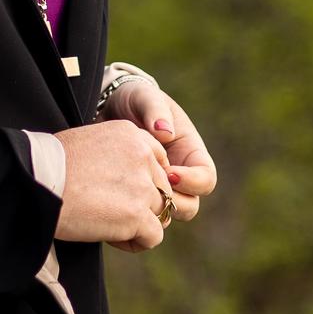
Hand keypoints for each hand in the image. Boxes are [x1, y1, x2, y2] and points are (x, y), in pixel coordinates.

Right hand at [51, 120, 174, 251]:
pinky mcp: (136, 214)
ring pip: (161, 212)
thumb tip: (123, 177)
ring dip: (139, 224)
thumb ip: (115, 154)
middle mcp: (142, 155)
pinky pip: (154, 236)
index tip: (122, 191)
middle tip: (111, 212)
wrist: (37, 183)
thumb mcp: (88, 142)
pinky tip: (113, 238)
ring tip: (109, 226)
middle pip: (161, 188)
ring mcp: (142, 185)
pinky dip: (136, 242)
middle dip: (143, 204)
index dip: (145, 180)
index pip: (158, 160)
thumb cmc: (51, 165)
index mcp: (130, 134)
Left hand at [108, 81, 216, 223]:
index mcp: (190, 152)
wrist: (106, 107)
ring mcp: (158, 187)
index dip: (193, 181)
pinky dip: (133, 215)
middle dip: (174, 203)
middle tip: (151, 190)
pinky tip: (117, 202)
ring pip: (166, 215)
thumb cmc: (134, 99)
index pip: (206, 178)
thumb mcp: (145, 97)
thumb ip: (155, 109)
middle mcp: (179, 174)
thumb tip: (166, 132)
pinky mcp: (137, 195)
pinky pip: (141, 216)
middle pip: (190, 205)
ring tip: (133, 196)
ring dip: (153, 212)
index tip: (170, 172)